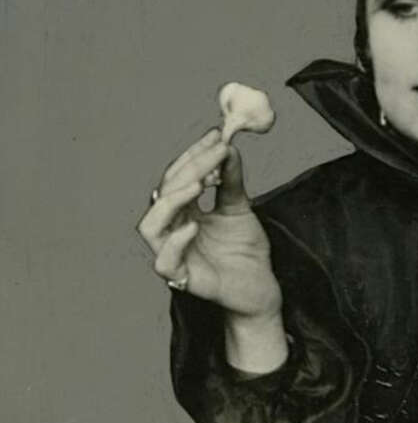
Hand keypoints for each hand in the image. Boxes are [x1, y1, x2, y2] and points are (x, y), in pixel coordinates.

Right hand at [137, 129, 281, 318]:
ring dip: (172, 201)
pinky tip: (194, 226)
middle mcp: (171, 230)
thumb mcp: (239, 208)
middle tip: (216, 152)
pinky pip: (164, 262)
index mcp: (182, 212)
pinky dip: (176, 242)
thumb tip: (228, 146)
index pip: (177, 177)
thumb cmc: (245, 252)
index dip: (194, 155)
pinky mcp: (182, 279)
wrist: (261, 288)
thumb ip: (230, 180)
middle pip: (164, 194)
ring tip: (199, 184)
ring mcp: (174, 255)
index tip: (216, 135)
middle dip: (189, 169)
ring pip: (151, 226)